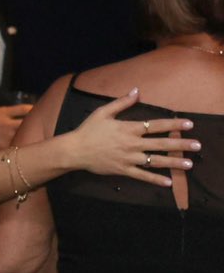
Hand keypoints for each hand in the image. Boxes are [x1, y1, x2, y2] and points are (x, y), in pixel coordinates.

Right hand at [55, 88, 194, 187]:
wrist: (74, 150)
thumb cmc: (88, 130)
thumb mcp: (103, 112)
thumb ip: (122, 102)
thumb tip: (137, 90)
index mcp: (129, 129)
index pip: (156, 125)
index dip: (173, 124)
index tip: (189, 124)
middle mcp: (132, 144)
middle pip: (161, 143)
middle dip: (180, 144)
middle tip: (197, 145)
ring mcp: (129, 158)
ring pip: (155, 161)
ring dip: (173, 162)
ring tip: (188, 164)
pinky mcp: (123, 170)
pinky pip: (142, 176)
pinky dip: (155, 179)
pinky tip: (168, 182)